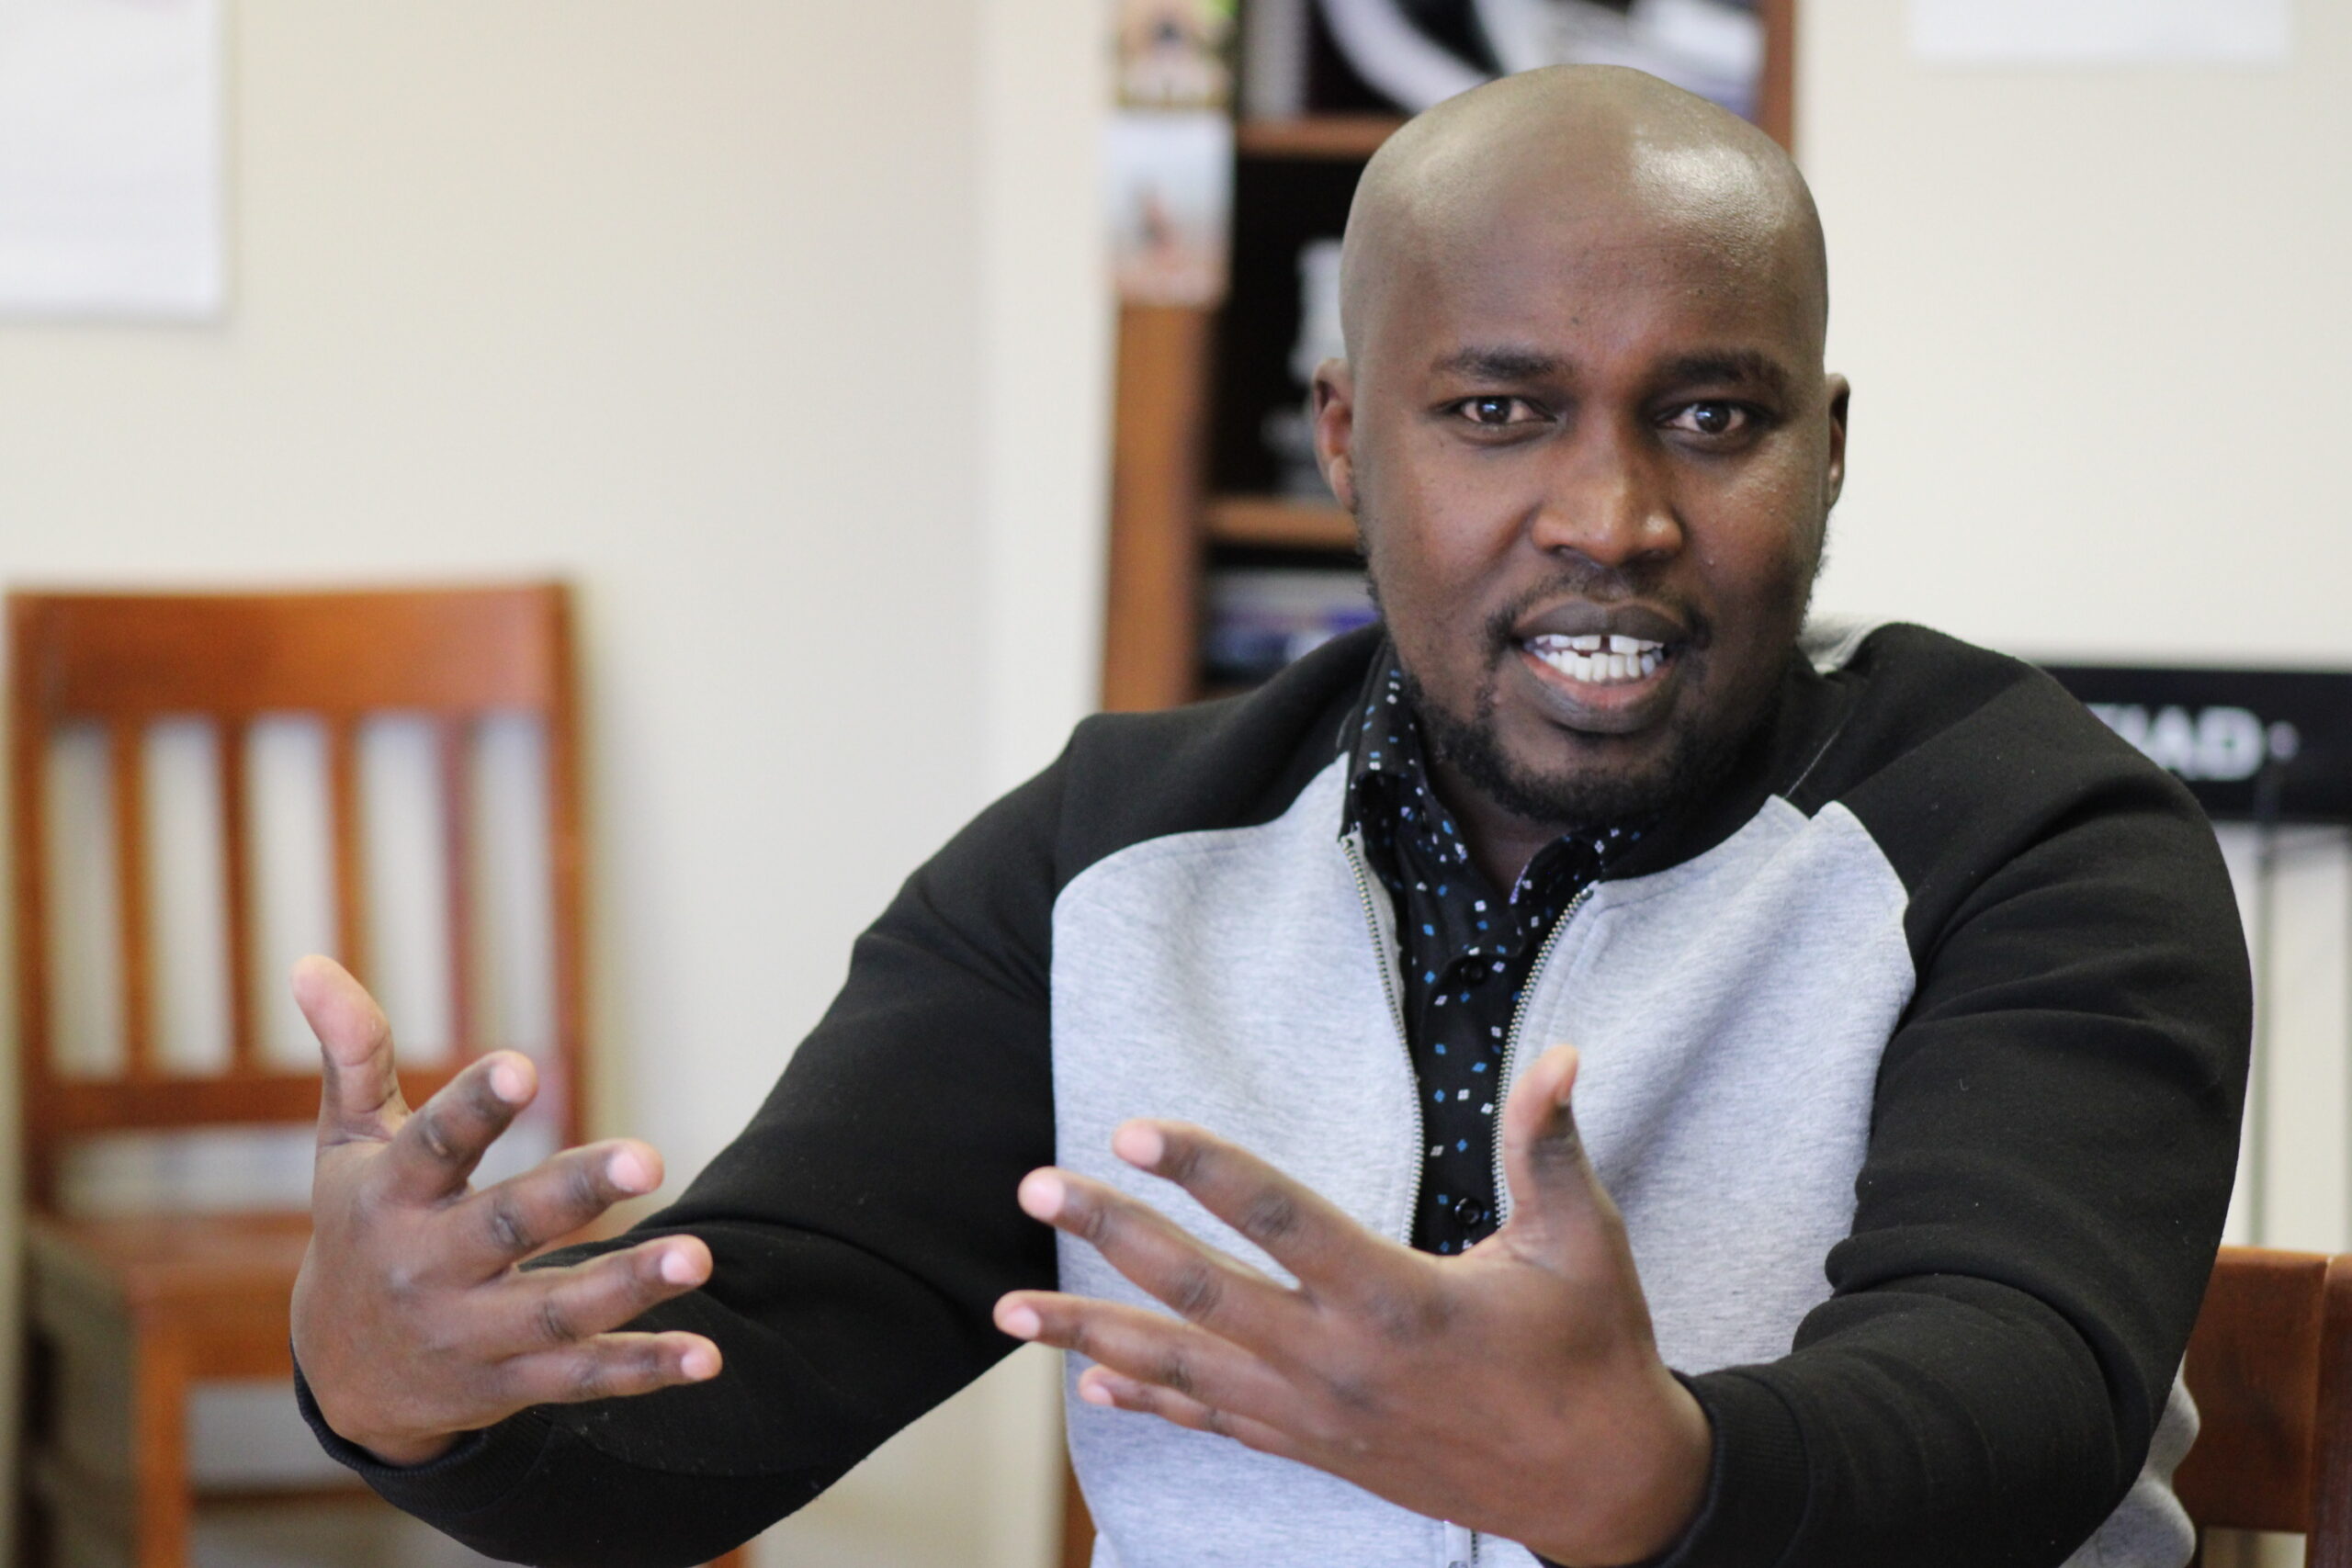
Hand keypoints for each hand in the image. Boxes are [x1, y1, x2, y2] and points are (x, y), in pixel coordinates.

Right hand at [289, 955, 720, 1466]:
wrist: (344, 1375)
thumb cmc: (362, 1225)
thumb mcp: (347, 1143)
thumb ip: (353, 1053)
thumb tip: (310, 960)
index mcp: (391, 1196)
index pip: (435, 1144)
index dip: (476, 1104)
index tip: (526, 1064)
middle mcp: (427, 1266)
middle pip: (505, 1226)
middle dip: (574, 1193)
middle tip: (649, 1158)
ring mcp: (470, 1332)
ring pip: (554, 1310)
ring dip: (630, 1285)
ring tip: (700, 1253)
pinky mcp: (510, 1383)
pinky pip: (581, 1378)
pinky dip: (645, 1370)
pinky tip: (707, 1358)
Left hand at [992, 1045, 1709, 1566]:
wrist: (1604, 1489)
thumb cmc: (1592, 1350)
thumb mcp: (1582, 1241)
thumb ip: (1549, 1146)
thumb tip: (1557, 1054)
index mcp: (1398, 1300)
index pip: (1282, 1221)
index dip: (1205, 1169)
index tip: (1133, 1129)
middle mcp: (1340, 1363)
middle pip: (1202, 1292)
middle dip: (1111, 1236)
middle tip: (1034, 1186)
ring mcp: (1318, 1417)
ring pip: (1182, 1371)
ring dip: (1089, 1336)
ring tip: (1005, 1314)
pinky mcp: (1315, 1451)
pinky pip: (1214, 1425)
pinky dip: (1148, 1404)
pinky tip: (1090, 1391)